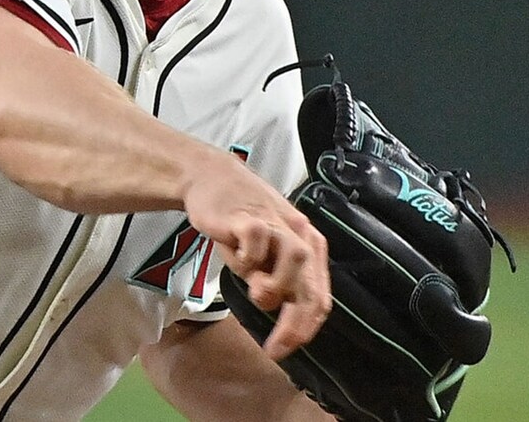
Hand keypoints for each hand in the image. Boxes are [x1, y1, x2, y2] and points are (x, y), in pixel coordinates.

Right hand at [184, 155, 330, 360]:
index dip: (305, 328)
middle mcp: (298, 234)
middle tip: (277, 347)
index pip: (317, 295)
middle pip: (309, 283)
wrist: (210, 178)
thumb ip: (271, 280)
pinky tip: (236, 255)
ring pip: (295, 259)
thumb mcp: (261, 256)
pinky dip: (249, 257)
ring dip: (278, 286)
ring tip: (257, 295)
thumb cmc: (239, 221)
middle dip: (296, 322)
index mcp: (307, 245)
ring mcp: (275, 223)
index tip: (285, 350)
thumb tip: (273, 308)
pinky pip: (257, 240)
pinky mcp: (248, 216)